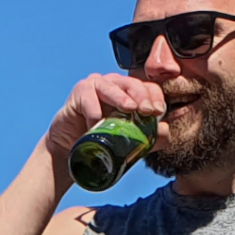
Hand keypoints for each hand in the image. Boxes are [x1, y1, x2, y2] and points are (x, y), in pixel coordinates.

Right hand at [44, 73, 167, 161]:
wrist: (69, 150)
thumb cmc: (99, 141)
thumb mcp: (126, 141)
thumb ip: (147, 137)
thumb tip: (165, 131)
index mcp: (127, 92)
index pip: (146, 88)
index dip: (155, 97)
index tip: (159, 112)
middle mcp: (113, 85)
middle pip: (131, 84)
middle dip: (142, 96)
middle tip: (148, 110)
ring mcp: (95, 86)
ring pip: (111, 86)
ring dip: (121, 98)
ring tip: (130, 109)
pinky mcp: (78, 92)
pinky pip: (88, 98)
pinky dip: (94, 112)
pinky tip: (95, 125)